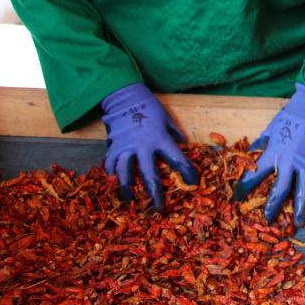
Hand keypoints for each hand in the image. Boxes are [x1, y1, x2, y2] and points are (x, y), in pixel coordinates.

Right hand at [101, 83, 198, 209]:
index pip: (176, 159)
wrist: (126, 97)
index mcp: (160, 139)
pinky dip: (112, 175)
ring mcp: (125, 148)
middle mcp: (142, 146)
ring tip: (131, 202)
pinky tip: (114, 184)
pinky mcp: (113, 147)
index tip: (193, 183)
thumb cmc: (150, 108)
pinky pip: (111, 165)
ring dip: (128, 190)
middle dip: (154, 193)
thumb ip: (174, 134)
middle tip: (158, 208)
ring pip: (125, 174)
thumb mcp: (167, 119)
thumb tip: (182, 143)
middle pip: (148, 174)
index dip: (186, 172)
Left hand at [232, 84, 304, 226]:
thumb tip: (248, 155)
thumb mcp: (269, 130)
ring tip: (297, 223)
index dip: (244, 188)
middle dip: (273, 206)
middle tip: (269, 219)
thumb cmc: (288, 117)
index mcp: (272, 154)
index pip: (254, 175)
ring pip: (303, 192)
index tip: (237, 198)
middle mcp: (289, 163)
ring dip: (300, 209)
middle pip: (280, 190)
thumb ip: (260, 146)